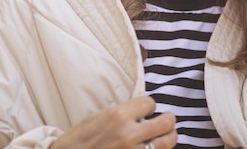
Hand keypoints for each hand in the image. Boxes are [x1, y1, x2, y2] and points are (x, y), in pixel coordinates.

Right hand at [50, 95, 176, 148]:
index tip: (146, 109)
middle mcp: (129, 134)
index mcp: (118, 116)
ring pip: (168, 142)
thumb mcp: (96, 117)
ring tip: (165, 135)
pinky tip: (152, 148)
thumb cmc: (78, 141)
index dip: (148, 106)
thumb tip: (140, 110)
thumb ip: (120, 113)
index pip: (150, 102)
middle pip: (166, 122)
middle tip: (166, 120)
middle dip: (167, 119)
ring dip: (169, 137)